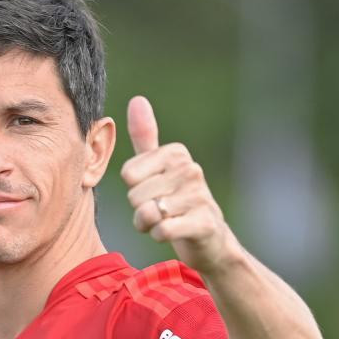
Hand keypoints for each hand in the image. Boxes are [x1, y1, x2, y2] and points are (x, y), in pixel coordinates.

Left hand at [121, 96, 237, 275]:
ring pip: (147, 213)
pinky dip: (159, 235)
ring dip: (148, 225)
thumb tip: (137, 99)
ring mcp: (199, 196)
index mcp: (176, 153)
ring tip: (165, 222)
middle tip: (160, 212)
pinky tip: (172, 232)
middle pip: (135, 195)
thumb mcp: (160, 167)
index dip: (134, 190)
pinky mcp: (204, 223)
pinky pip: (163, 230)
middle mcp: (190, 169)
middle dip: (140, 210)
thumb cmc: (178, 201)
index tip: (151, 192)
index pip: (128, 173)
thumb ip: (146, 137)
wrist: (210, 239)